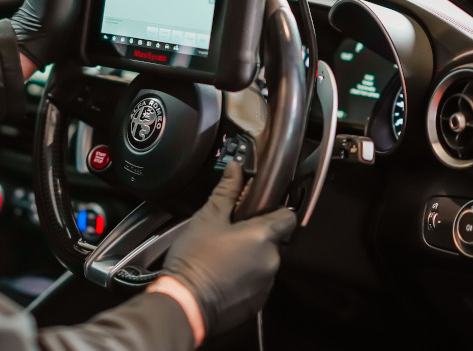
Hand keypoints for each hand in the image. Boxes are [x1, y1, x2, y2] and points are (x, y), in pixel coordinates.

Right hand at [158, 162, 296, 338]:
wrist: (185, 304)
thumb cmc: (195, 259)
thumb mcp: (208, 218)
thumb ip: (227, 191)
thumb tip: (236, 168)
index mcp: (263, 236)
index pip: (287, 217)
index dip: (275, 210)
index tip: (258, 210)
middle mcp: (272, 261)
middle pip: (273, 240)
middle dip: (254, 235)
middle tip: (229, 233)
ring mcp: (266, 284)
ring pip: (264, 262)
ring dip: (250, 257)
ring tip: (222, 256)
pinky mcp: (257, 303)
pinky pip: (256, 282)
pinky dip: (244, 277)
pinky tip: (222, 274)